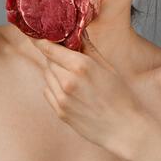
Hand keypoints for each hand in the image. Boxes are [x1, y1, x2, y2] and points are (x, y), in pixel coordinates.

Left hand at [36, 32, 141, 151]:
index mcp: (81, 66)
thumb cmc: (120, 96)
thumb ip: (88, 48)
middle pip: (49, 61)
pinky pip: (48, 91)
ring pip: (47, 76)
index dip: (41, 40)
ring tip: (73, 75)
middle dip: (54, 56)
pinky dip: (54, 86)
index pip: (50, 49)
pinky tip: (70, 89)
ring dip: (54, 71)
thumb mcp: (107, 67)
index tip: (36, 34)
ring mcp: (62, 98)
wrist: (123, 129)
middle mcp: (67, 81)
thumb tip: (77, 32)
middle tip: (66, 55)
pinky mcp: (60, 112)